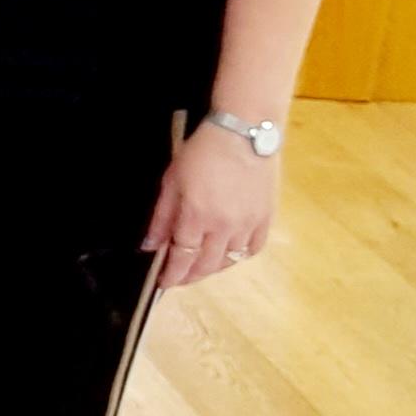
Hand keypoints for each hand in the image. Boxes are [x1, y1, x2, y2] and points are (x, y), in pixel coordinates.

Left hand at [142, 124, 277, 290]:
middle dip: (189, 276)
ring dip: (212, 268)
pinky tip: (229, 254)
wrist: (244, 133)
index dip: (171, 275)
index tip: (164, 283)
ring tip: (201, 266)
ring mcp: (247, 224)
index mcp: (196, 216)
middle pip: (205, 265)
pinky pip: (254, 248)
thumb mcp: (172, 180)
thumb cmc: (204, 150)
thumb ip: (161, 217)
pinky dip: (240, 256)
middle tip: (180, 278)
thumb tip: (150, 244)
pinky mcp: (265, 217)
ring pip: (229, 261)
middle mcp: (223, 226)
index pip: (181, 258)